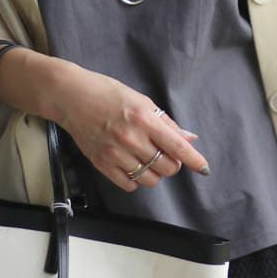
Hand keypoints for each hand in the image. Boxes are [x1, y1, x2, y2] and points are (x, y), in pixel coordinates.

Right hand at [50, 61, 209, 192]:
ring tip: (150, 159)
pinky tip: (134, 166)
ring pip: (150, 179)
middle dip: (173, 163)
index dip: (194, 160)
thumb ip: (166, 123)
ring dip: (156, 173)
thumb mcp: (142, 101)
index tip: (204, 168)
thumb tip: (188, 138)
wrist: (72, 97)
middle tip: (167, 153)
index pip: (177, 146)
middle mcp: (132, 138)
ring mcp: (115, 153)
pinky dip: (137, 180)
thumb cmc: (108, 93)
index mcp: (144, 119)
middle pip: (167, 167)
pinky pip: (129, 184)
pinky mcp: (101, 164)